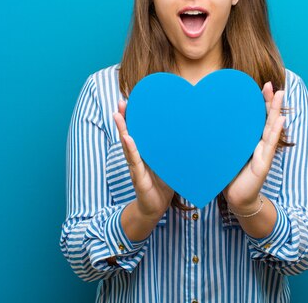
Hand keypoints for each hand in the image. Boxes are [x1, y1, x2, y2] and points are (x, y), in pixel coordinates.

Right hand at [113, 99, 173, 219]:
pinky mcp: (138, 177)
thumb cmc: (163, 184)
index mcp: (145, 152)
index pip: (138, 131)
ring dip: (122, 129)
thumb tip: (190, 133)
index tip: (132, 100)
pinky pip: (134, 161)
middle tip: (121, 102)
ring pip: (127, 144)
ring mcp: (135, 166)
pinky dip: (130, 149)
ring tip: (118, 115)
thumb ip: (173, 150)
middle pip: (128, 134)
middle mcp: (137, 157)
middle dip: (124, 118)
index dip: (134, 117)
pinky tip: (127, 138)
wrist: (156, 208)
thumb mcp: (169, 163)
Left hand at [222, 82, 285, 212]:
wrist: (236, 198)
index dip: (260, 101)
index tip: (261, 86)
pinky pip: (270, 146)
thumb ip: (222, 138)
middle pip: (267, 118)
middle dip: (270, 101)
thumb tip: (204, 120)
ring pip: (271, 128)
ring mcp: (264, 153)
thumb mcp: (225, 152)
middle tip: (272, 85)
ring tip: (280, 95)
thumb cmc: (229, 174)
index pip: (258, 116)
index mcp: (251, 139)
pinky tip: (281, 121)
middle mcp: (260, 144)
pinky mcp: (263, 164)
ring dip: (276, 111)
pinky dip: (276, 132)